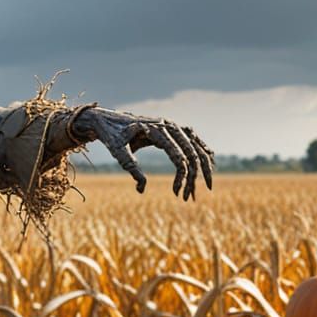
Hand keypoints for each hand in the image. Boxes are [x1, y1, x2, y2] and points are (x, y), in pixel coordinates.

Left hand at [58, 106, 214, 198]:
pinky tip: (209, 166)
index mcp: (157, 129)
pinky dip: (204, 153)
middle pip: (193, 153)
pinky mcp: (172, 129)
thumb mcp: (117, 150)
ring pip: (197, 147)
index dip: (181, 177)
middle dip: (195, 177)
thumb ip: (130, 166)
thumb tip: (142, 189)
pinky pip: (194, 141)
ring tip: (207, 187)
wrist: (106, 118)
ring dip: (204, 168)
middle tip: (189, 198)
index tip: (175, 194)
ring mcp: (173, 125)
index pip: (179, 156)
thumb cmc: (111, 135)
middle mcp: (169, 125)